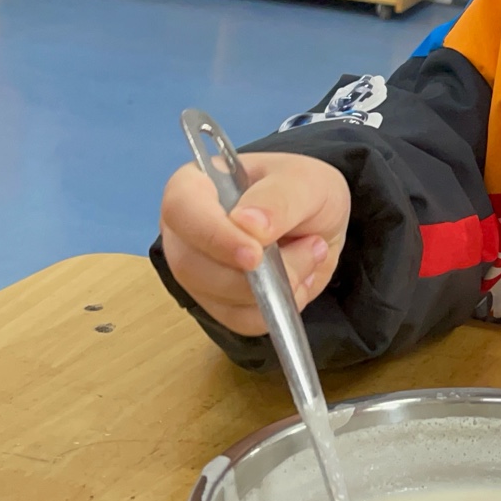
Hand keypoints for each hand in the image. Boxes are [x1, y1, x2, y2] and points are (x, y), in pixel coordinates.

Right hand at [159, 152, 350, 336]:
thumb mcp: (304, 180)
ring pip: (217, 298)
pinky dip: (277, 307)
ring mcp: (197, 271)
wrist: (318, 221)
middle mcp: (185, 231)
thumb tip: (248, 224)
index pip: (181, 210)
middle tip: (310, 246)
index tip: (254, 254)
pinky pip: (239, 320)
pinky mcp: (218, 303)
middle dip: (255, 271)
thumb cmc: (301, 190)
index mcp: (195, 185)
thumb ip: (278, 199)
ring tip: (311, 252)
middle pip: (192, 265)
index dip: (214, 236)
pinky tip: (299, 279)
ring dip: (275, 286)